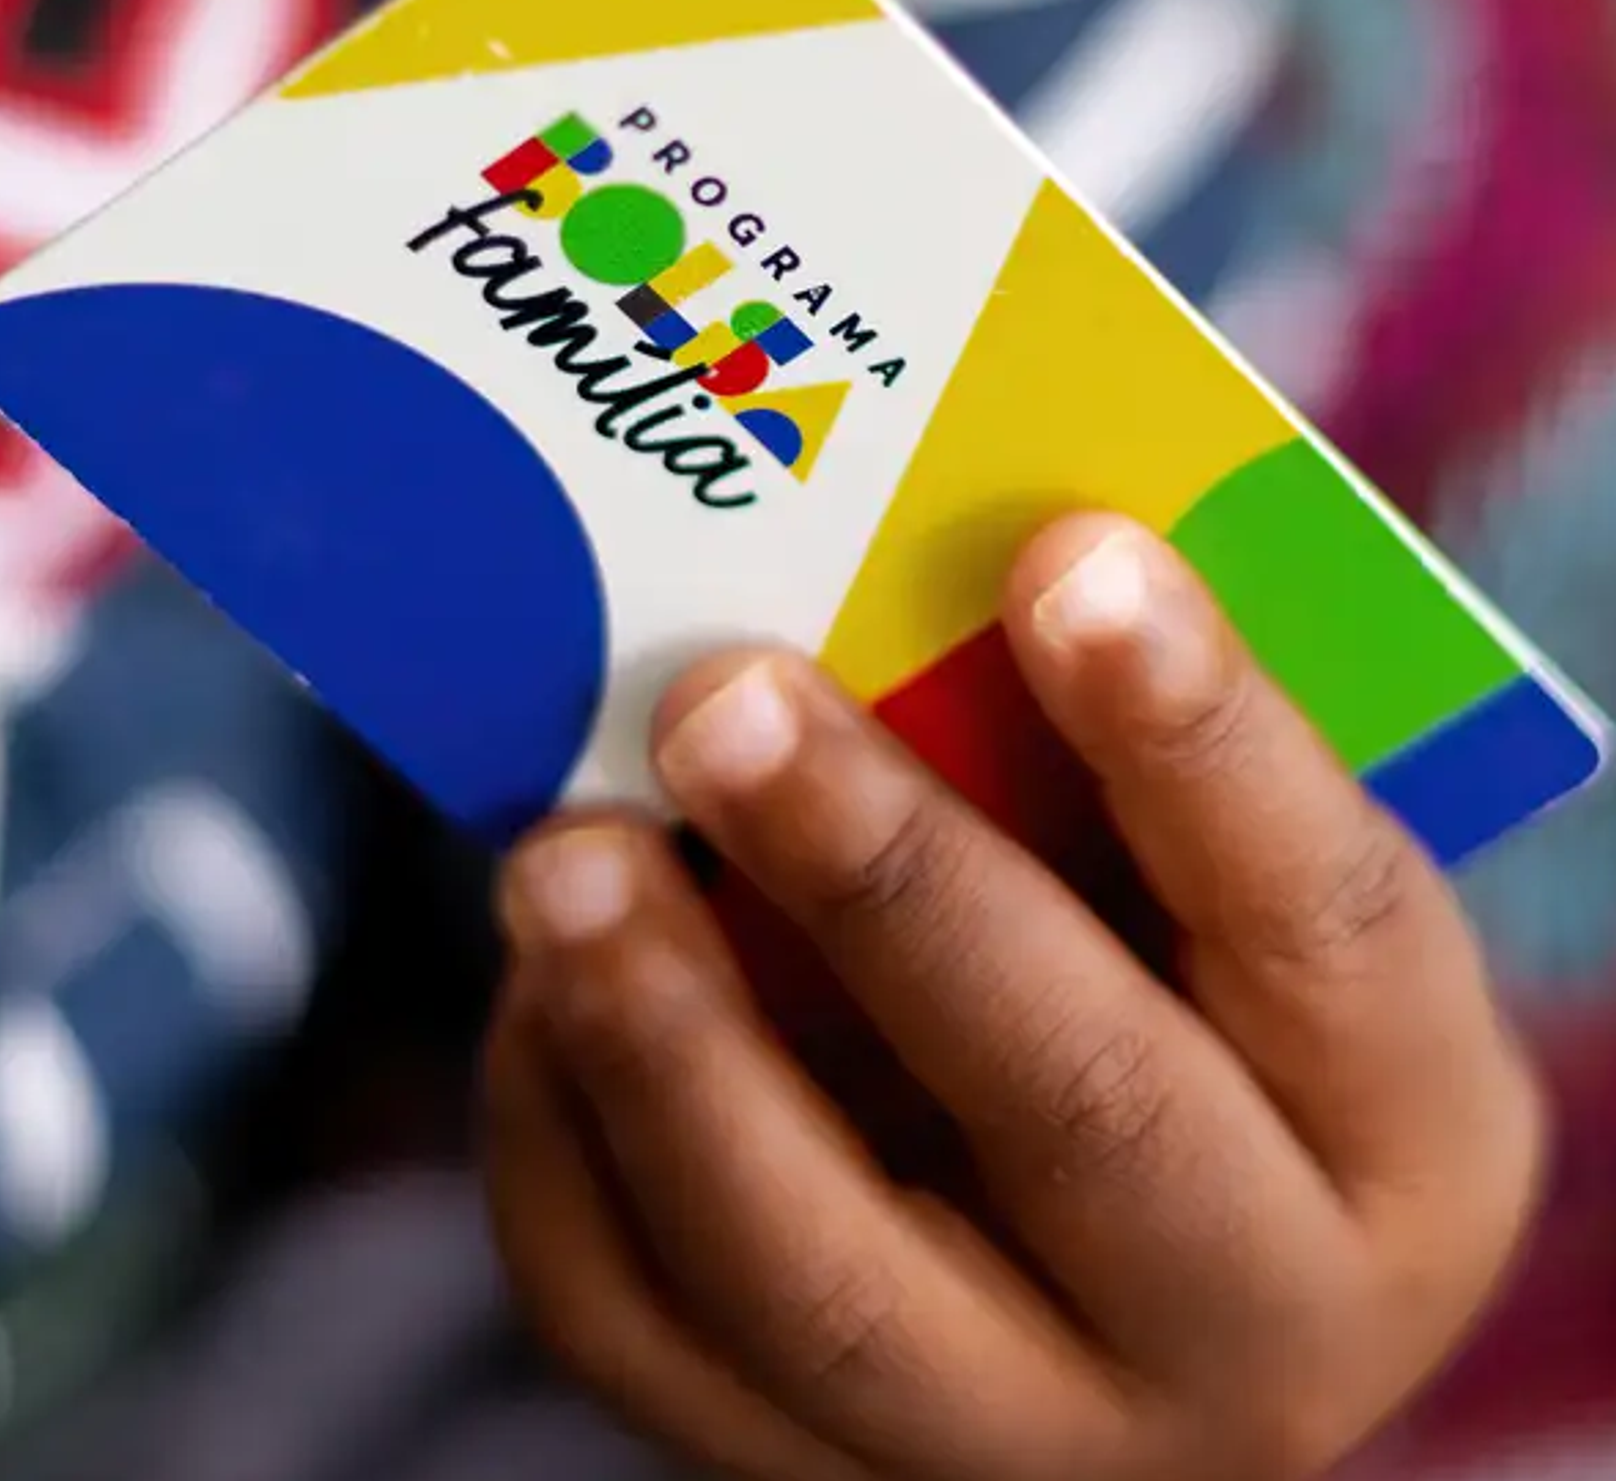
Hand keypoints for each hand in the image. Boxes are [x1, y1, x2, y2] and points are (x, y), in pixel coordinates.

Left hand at [483, 515, 1543, 1480]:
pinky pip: (648, 1329)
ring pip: (825, 1282)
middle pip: (1079, 1113)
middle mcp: (1244, 1328)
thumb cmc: (1177, 992)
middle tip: (727, 700)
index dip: (1200, 734)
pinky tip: (545, 991)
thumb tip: (897, 578)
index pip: (1324, 924)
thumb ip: (1099, 765)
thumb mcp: (1202, 888)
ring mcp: (1020, 1432)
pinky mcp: (808, 1468)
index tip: (1068, 555)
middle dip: (887, 882)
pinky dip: (567, 1143)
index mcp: (1399, 1136)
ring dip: (671, 1046)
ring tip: (565, 859)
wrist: (1120, 1264)